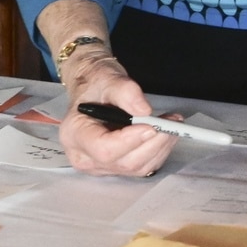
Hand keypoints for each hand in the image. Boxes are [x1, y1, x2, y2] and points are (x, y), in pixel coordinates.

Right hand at [58, 50, 175, 177]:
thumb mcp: (108, 78)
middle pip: (124, 162)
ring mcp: (100, 166)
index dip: (130, 141)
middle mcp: (84, 156)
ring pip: (137, 168)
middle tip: (171, 122)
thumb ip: (126, 91)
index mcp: (74, 134)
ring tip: (171, 124)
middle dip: (153, 143)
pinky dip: (159, 151)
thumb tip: (144, 111)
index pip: (103, 149)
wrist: (94, 91)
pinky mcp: (116, 167)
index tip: (151, 126)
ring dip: (160, 147)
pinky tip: (165, 133)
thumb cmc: (97, 84)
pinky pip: (142, 167)